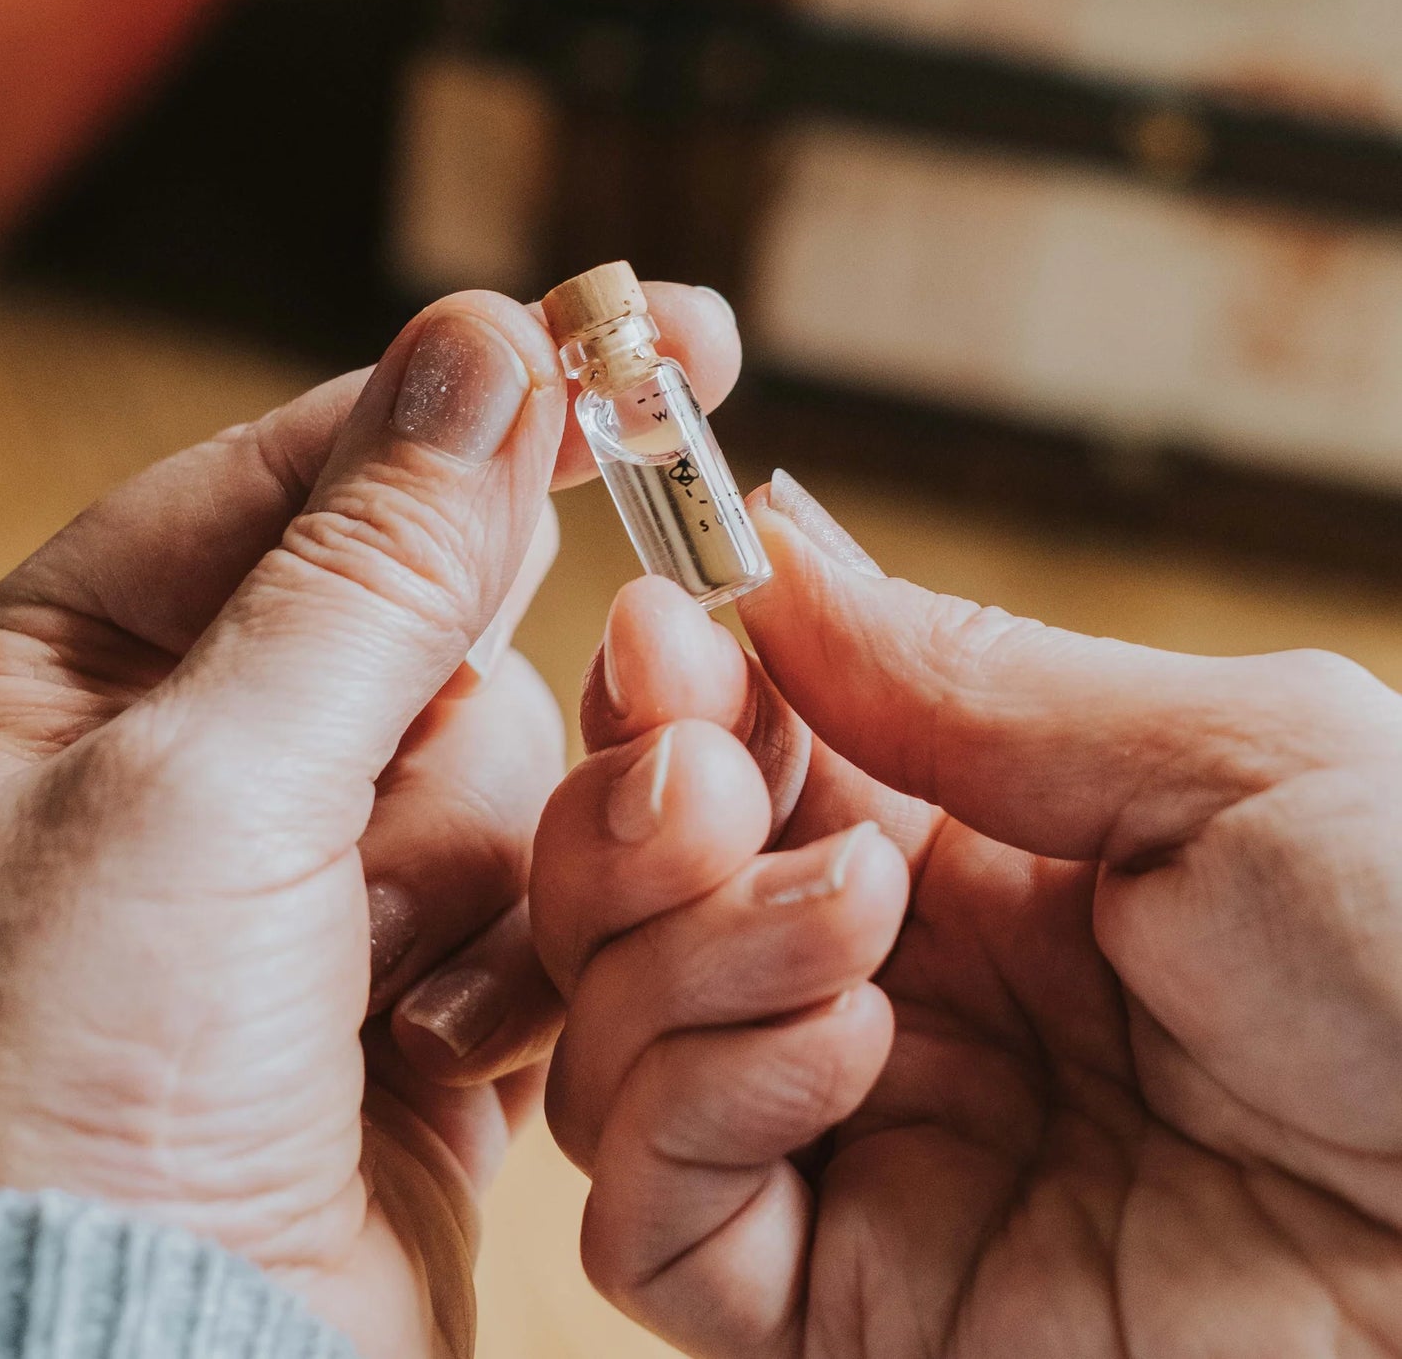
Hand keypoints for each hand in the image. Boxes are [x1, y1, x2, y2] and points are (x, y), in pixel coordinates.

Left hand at [0, 284, 739, 1357]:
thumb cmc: (63, 1111)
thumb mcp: (203, 791)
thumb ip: (365, 568)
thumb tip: (485, 350)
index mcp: (55, 686)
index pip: (296, 476)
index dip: (463, 400)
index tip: (635, 331)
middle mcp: (179, 773)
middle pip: (420, 618)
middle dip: (473, 667)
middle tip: (572, 687)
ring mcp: (299, 885)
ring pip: (496, 759)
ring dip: (485, 846)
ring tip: (398, 965)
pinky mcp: (408, 991)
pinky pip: (532, 888)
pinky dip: (523, 941)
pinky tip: (435, 1031)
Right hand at [532, 469, 1401, 1357]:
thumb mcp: (1230, 760)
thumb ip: (975, 676)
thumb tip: (772, 555)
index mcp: (964, 854)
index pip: (733, 760)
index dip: (669, 692)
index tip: (660, 632)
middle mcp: (883, 992)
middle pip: (627, 899)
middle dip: (632, 816)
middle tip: (711, 784)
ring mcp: (854, 1155)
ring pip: (607, 1046)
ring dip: (684, 952)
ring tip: (859, 921)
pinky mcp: (845, 1315)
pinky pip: (648, 1230)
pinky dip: (696, 1112)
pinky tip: (845, 1049)